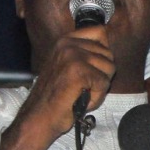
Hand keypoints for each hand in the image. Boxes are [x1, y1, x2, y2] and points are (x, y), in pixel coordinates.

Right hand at [0, 26, 114, 149]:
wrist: (40, 116)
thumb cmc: (57, 96)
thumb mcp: (68, 65)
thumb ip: (85, 53)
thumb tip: (109, 46)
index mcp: (66, 40)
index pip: (101, 32)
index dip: (103, 53)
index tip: (92, 69)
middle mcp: (69, 43)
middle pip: (109, 54)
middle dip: (102, 74)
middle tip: (83, 86)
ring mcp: (73, 56)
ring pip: (109, 68)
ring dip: (99, 87)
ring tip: (81, 93)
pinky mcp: (79, 71)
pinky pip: (104, 83)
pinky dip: (96, 97)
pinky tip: (81, 100)